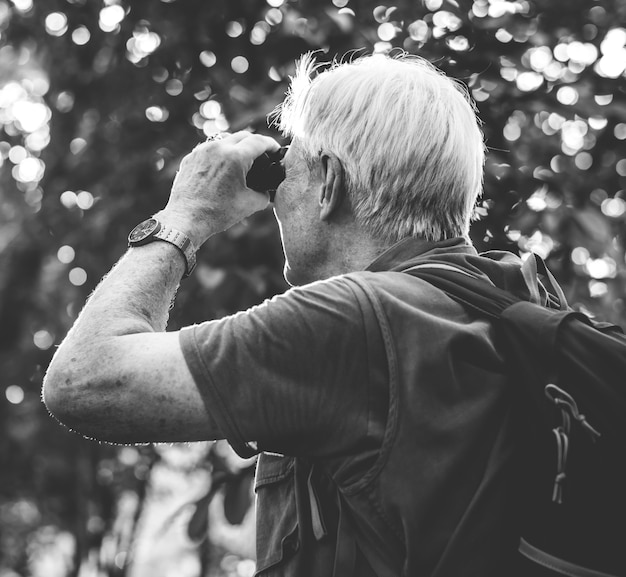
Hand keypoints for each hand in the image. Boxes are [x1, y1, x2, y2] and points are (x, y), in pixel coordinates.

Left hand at [157, 131, 280, 246]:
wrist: (186, 219)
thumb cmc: (217, 213)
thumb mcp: (249, 205)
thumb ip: (263, 195)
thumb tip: (265, 192)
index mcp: (235, 157)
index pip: (259, 142)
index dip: (271, 144)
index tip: (276, 150)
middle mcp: (217, 148)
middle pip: (243, 136)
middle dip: (255, 143)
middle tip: (262, 154)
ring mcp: (201, 151)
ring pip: (224, 140)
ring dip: (236, 146)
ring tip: (242, 160)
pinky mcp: (190, 158)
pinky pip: (209, 149)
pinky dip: (220, 154)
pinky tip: (222, 168)